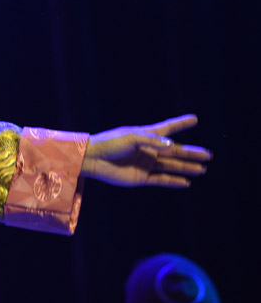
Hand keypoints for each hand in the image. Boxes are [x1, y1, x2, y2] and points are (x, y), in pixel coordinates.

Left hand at [82, 115, 210, 186]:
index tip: (195, 119)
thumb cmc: (110, 143)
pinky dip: (173, 181)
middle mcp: (148, 150)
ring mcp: (146, 163)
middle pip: (174, 151)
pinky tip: (186, 182)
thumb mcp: (132, 138)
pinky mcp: (141, 177)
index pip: (168, 128)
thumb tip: (172, 147)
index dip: (181, 123)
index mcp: (146, 136)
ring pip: (171, 166)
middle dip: (191, 153)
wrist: (93, 159)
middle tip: (208, 154)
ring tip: (202, 168)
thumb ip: (152, 142)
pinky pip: (161, 180)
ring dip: (186, 167)